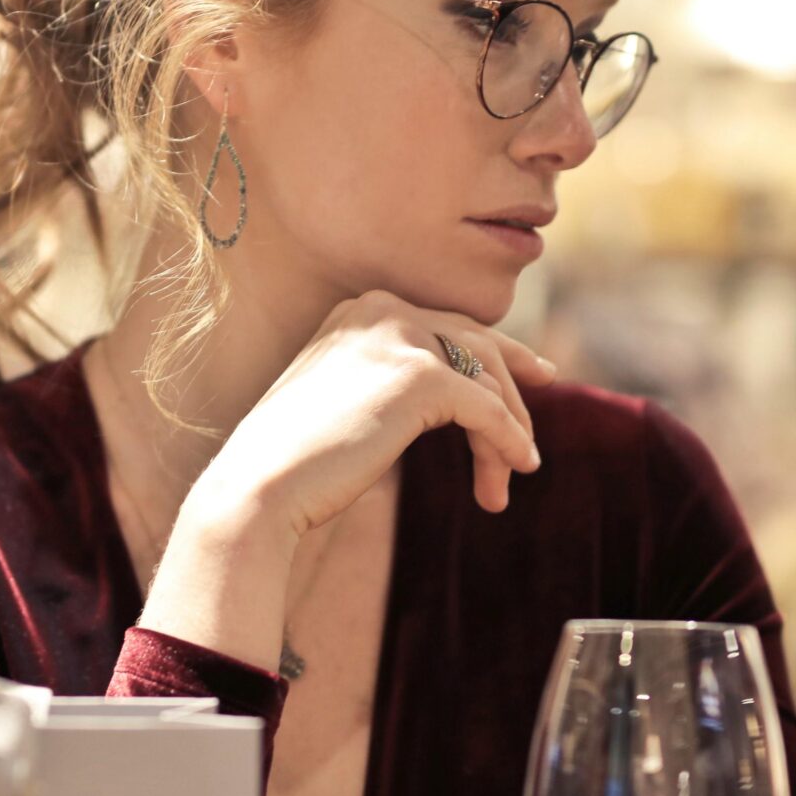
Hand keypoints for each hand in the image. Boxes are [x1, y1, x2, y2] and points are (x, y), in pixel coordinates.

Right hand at [187, 290, 554, 542]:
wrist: (259, 486)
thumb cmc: (294, 462)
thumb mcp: (346, 403)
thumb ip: (393, 386)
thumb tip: (460, 397)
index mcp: (359, 310)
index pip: (448, 325)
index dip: (499, 354)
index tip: (536, 376)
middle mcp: (382, 310)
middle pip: (477, 346)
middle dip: (512, 398)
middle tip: (528, 448)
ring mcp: (402, 338)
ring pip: (486, 380)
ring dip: (507, 433)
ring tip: (508, 481)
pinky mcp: (423, 377)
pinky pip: (488, 410)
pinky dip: (509, 441)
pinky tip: (517, 469)